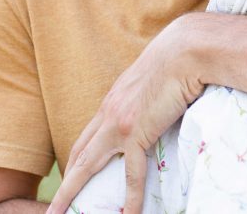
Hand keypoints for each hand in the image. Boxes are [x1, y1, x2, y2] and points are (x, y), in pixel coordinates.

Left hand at [45, 18, 204, 213]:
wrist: (187, 49)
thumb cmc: (180, 56)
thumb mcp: (156, 75)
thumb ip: (150, 93)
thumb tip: (162, 101)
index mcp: (114, 98)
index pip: (90, 134)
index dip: (79, 155)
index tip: (74, 172)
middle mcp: (109, 111)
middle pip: (80, 151)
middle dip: (68, 178)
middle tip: (59, 202)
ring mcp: (119, 122)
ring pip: (88, 165)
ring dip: (73, 191)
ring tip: (64, 213)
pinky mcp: (136, 131)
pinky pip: (131, 174)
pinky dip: (129, 197)